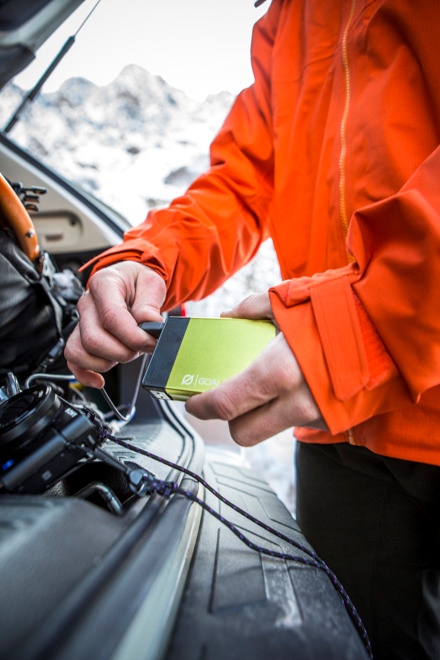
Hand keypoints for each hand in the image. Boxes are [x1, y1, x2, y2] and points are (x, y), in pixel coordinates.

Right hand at [64, 261, 165, 387]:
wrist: (131, 284)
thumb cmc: (138, 284)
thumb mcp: (152, 284)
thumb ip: (150, 304)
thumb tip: (150, 322)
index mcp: (104, 284)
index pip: (111, 317)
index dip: (132, 336)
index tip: (150, 342)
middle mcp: (87, 303)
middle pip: (94, 339)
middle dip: (122, 351)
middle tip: (141, 348)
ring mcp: (80, 322)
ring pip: (81, 352)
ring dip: (108, 361)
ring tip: (127, 351)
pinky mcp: (79, 338)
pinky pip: (73, 361)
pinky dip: (85, 374)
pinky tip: (100, 380)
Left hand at [185, 292, 325, 445]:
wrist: (391, 323)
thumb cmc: (340, 308)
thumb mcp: (288, 301)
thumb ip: (250, 311)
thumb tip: (229, 318)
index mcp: (277, 371)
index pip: (226, 405)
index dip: (202, 408)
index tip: (194, 403)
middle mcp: (296, 402)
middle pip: (244, 433)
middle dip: (230, 420)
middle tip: (226, 399)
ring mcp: (317, 414)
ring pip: (272, 430)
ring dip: (260, 415)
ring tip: (263, 387)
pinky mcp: (334, 419)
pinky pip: (298, 423)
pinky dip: (288, 409)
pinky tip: (295, 385)